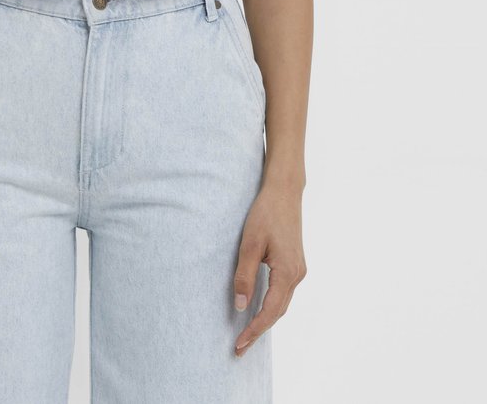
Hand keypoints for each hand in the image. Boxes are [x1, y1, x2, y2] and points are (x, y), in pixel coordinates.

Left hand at [232, 183, 306, 355]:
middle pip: (278, 312)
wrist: (284, 192)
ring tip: (247, 333)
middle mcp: (298, 274)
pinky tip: (260, 309)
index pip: (270, 311)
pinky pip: (284, 292)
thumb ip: (245, 275)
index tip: (239, 344)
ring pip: (283, 303)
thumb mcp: (250, 244)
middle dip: (259, 330)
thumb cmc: (265, 213)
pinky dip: (272, 305)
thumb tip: (241, 306)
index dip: (254, 330)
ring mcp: (299, 269)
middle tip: (240, 347)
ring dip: (266, 319)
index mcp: (288, 272)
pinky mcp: (296, 263)